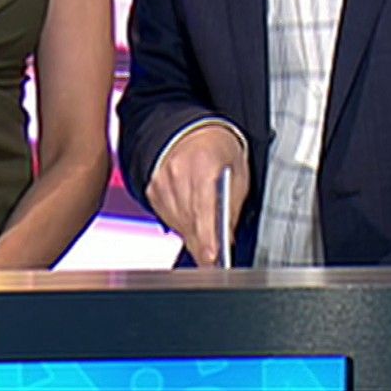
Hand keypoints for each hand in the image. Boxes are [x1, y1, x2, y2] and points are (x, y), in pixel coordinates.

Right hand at [145, 124, 249, 265]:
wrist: (190, 132)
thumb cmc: (219, 149)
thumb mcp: (238, 171)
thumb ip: (233, 203)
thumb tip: (227, 237)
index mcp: (203, 163)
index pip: (204, 208)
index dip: (208, 237)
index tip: (213, 257)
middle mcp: (178, 173)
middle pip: (189, 220)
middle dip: (204, 242)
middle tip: (215, 258)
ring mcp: (161, 181)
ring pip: (178, 223)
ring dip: (193, 233)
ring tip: (207, 235)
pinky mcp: (152, 190)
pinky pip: (168, 218)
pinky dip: (181, 223)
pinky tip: (192, 217)